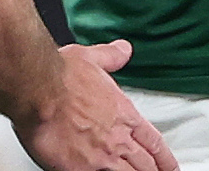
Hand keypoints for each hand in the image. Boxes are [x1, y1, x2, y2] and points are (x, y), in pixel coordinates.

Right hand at [16, 40, 176, 170]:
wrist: (38, 90)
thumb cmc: (60, 76)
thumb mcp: (90, 57)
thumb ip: (110, 56)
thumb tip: (123, 50)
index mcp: (123, 112)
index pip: (153, 140)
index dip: (164, 157)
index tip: (169, 165)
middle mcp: (117, 137)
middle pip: (145, 163)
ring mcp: (102, 157)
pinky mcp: (82, 170)